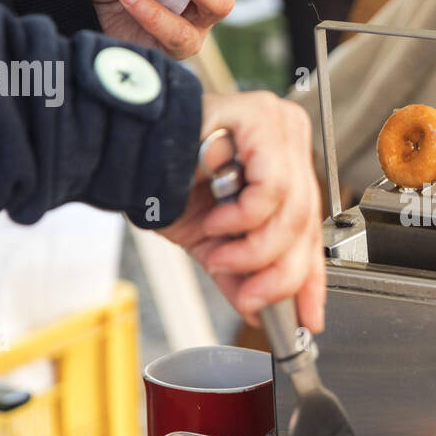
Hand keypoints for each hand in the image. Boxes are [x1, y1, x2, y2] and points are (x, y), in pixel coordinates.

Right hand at [160, 92, 326, 332]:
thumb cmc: (166, 183)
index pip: (312, 229)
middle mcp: (291, 144)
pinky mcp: (261, 116)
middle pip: (307, 223)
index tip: (309, 318)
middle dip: (279, 275)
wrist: (123, 151)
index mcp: (287, 168)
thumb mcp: (212, 242)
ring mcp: (280, 126)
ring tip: (221, 256)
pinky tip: (219, 220)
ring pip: (294, 210)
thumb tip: (261, 310)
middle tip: (251, 298)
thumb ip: (243, 274)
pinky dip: (245, 217)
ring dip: (255, 250)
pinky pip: (271, 185)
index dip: (311, 279)